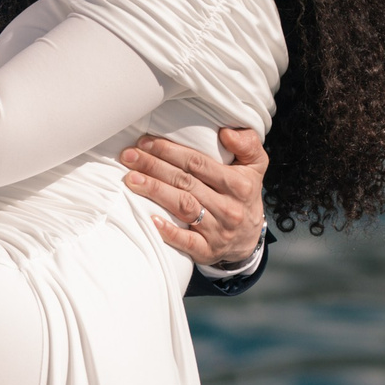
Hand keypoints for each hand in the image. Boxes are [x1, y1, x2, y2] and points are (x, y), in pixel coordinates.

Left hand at [122, 127, 268, 266]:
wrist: (249, 239)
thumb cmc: (244, 194)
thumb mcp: (255, 166)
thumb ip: (248, 144)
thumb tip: (227, 132)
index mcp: (239, 184)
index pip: (198, 163)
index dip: (170, 151)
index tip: (146, 142)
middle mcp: (229, 207)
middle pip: (185, 182)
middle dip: (154, 167)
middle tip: (129, 156)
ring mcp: (218, 231)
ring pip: (183, 207)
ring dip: (155, 191)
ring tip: (132, 179)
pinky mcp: (208, 251)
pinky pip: (187, 242)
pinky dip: (169, 231)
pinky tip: (151, 219)